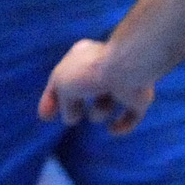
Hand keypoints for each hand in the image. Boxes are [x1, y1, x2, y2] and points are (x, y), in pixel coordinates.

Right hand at [39, 38, 155, 133]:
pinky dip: (123, 125)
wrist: (126, 69)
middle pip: (85, 91)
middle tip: (73, 119)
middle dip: (77, 105)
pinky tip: (112, 128)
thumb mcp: (62, 84)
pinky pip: (130, 117)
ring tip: (100, 109)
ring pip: (106, 105)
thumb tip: (71, 119)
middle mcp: (103, 67)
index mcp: (82, 56)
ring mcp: (122, 81)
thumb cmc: (90, 72)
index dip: (52, 97)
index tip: (45, 117)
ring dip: (100, 112)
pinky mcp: (139, 97)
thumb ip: (61, 102)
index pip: (63, 77)